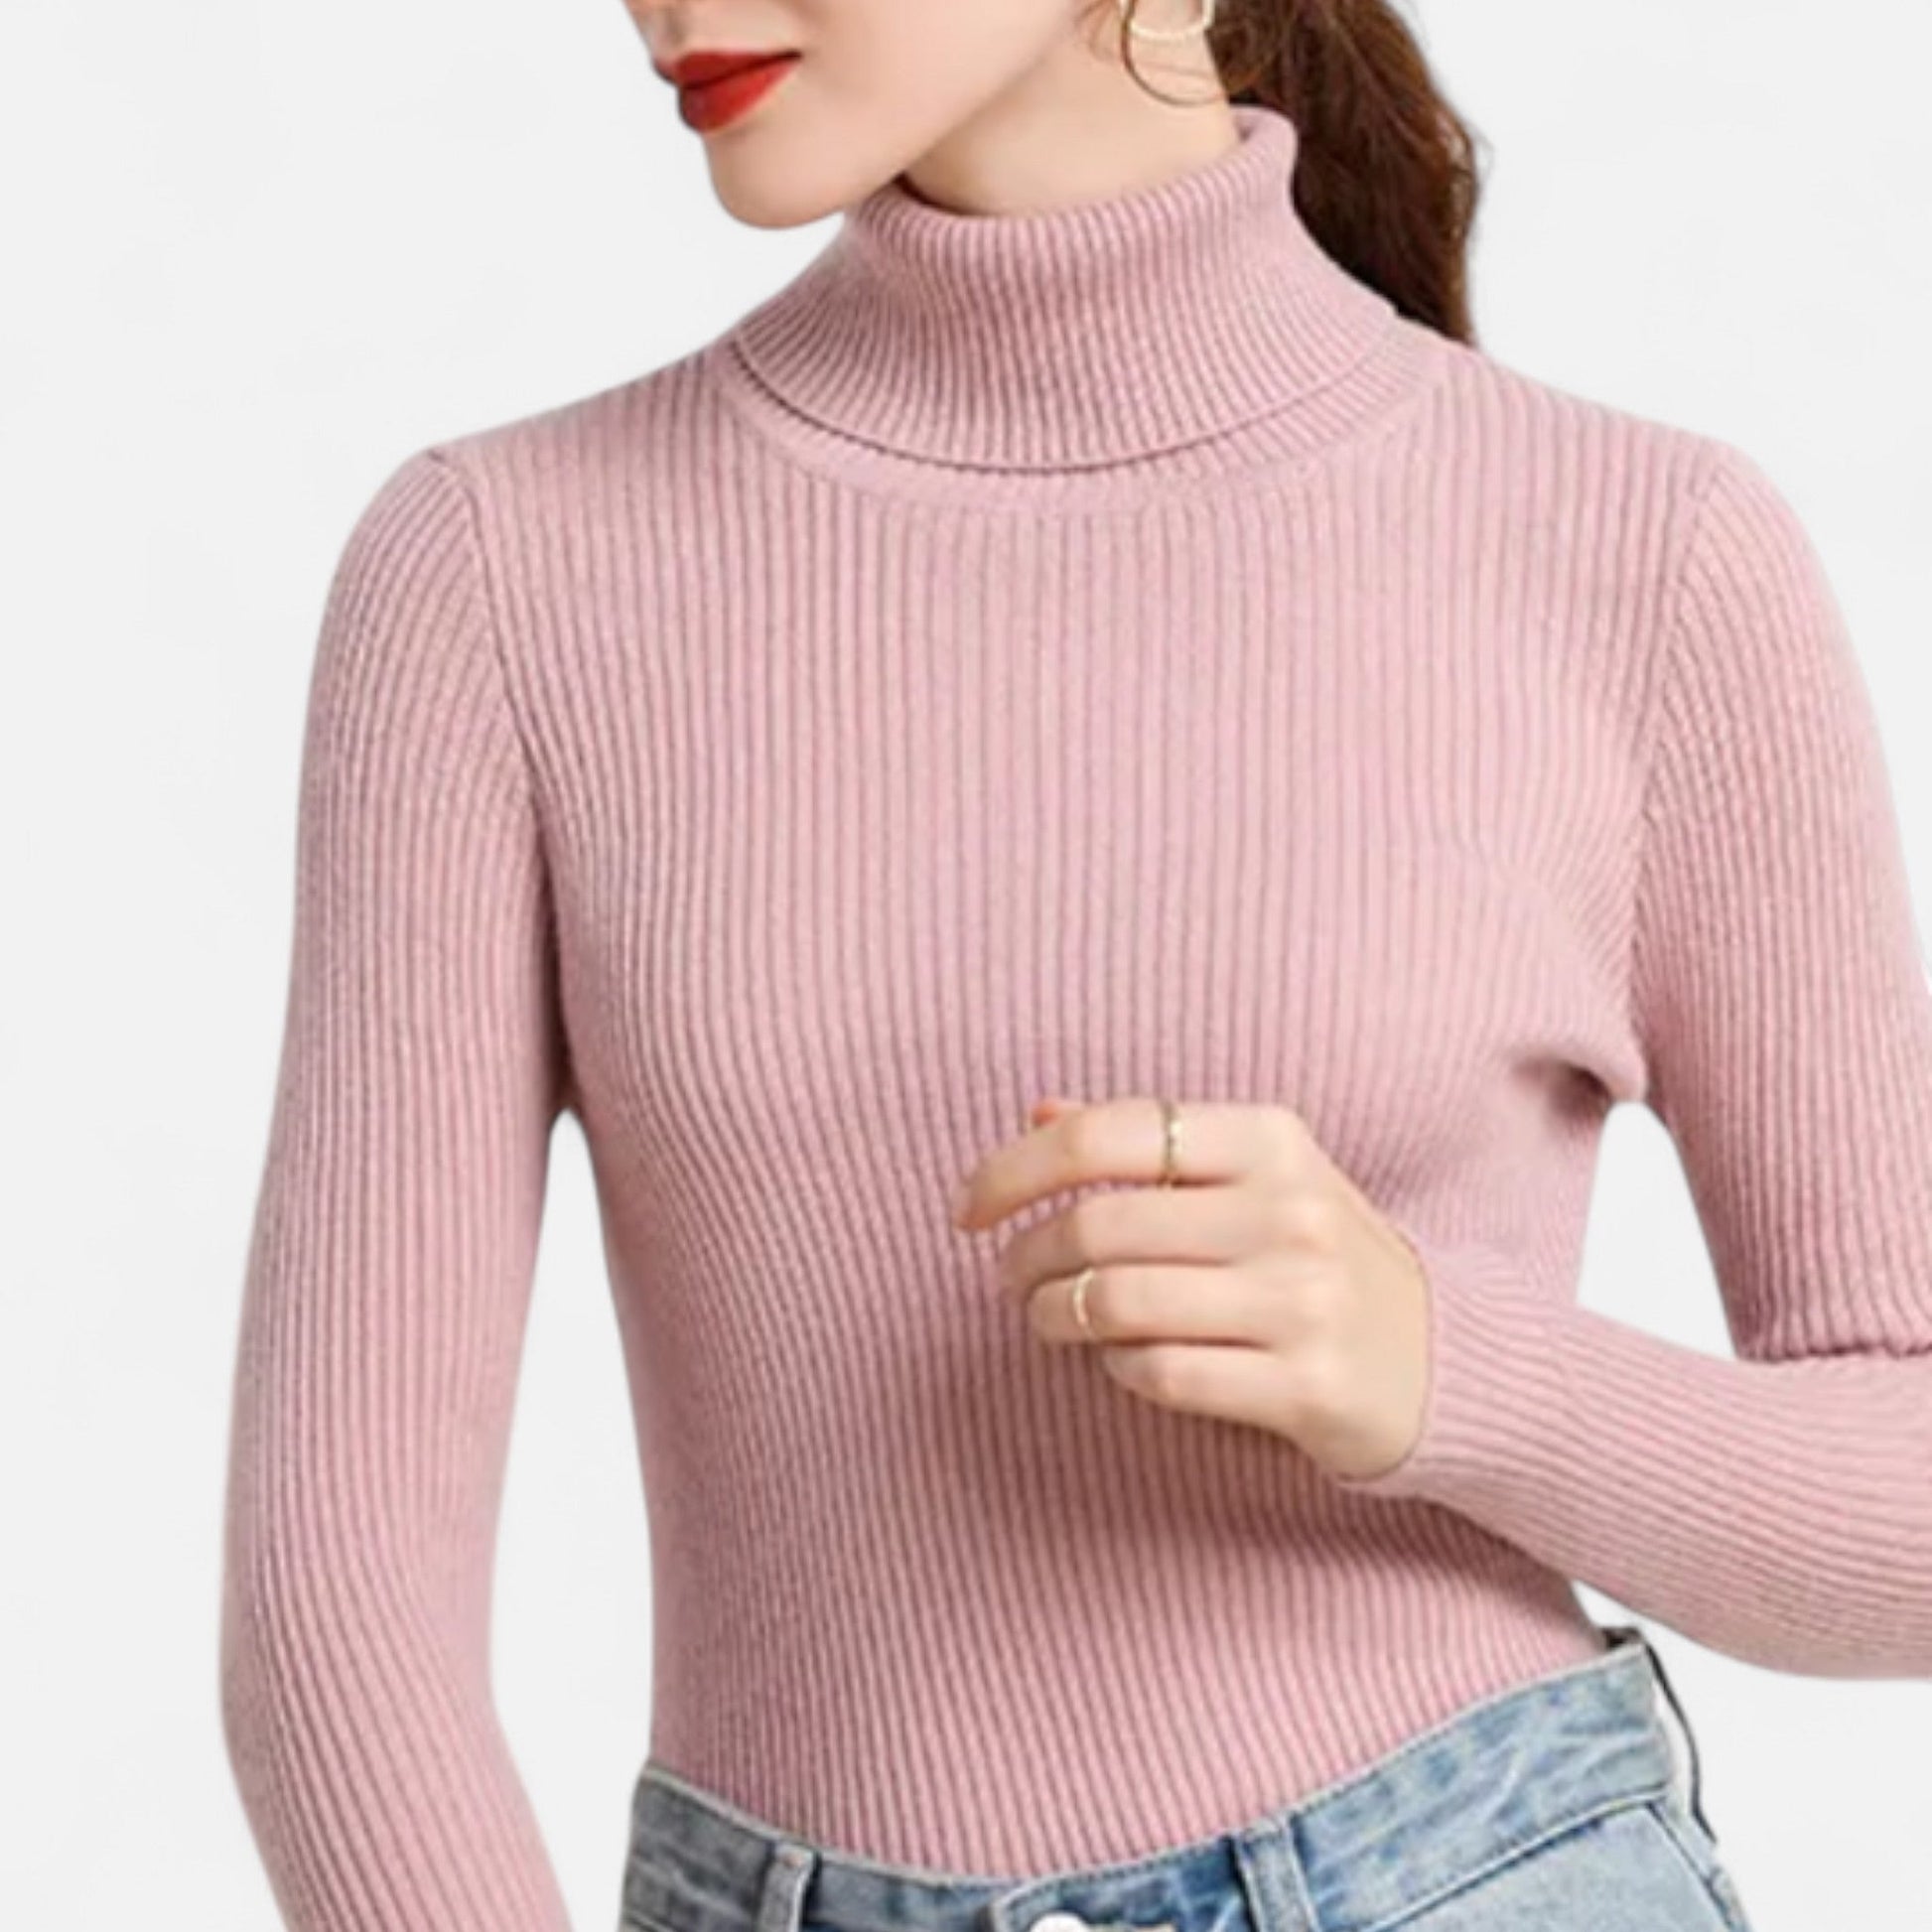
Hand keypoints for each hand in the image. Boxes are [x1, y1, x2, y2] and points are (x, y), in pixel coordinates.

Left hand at [949, 1094, 1432, 1484]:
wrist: (1444, 1358)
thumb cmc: (1315, 1254)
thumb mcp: (1253, 1176)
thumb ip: (1149, 1144)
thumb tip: (1038, 1110)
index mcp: (1268, 1139)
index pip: (1108, 1133)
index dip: (1015, 1169)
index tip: (969, 1206)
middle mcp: (1288, 1210)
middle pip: (1100, 1224)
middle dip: (1028, 1254)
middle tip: (1011, 1273)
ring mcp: (1302, 1300)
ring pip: (1120, 1303)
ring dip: (1056, 1315)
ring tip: (1048, 1317)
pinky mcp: (1306, 1385)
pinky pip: (1163, 1375)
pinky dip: (1118, 1368)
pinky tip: (1120, 1360)